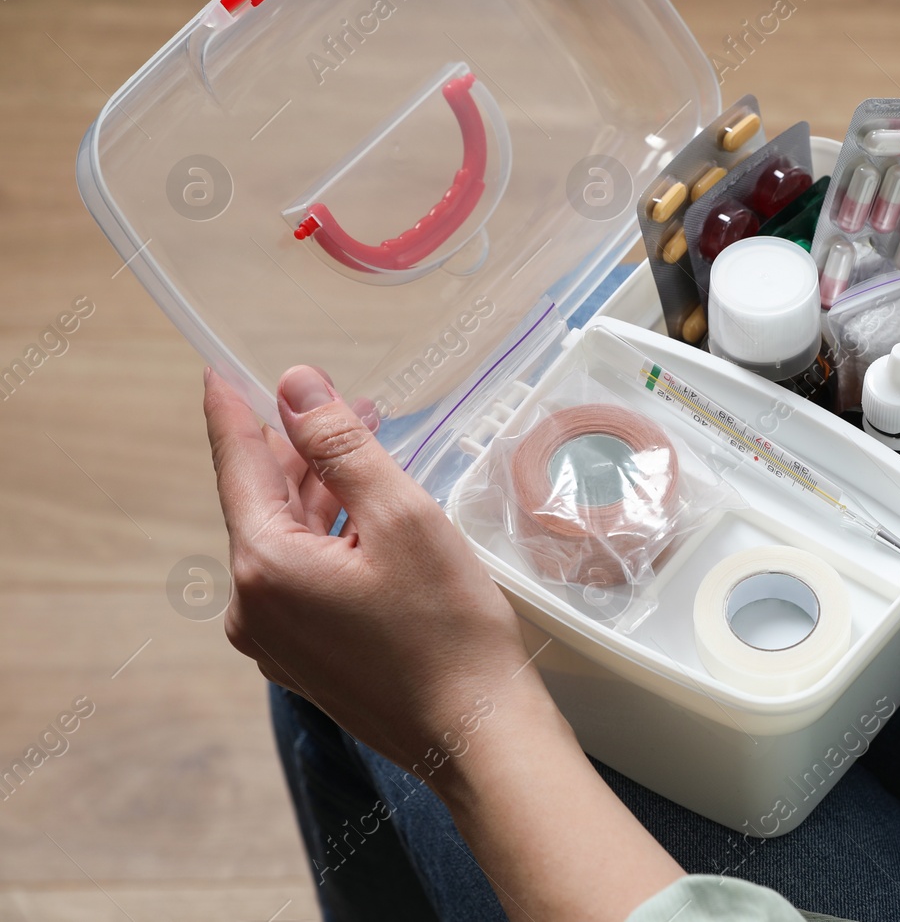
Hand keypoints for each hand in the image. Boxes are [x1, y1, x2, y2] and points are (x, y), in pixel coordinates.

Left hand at [203, 364, 542, 777]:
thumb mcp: (401, 517)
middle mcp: (252, 608)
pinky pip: (303, 582)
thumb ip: (342, 446)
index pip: (238, 465)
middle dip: (302, 452)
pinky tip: (371, 527)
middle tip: (351, 407)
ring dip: (323, 496)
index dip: (232, 412)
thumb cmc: (448, 628)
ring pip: (287, 543)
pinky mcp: (305, 662)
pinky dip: (329, 542)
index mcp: (265, 566)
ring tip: (373, 461)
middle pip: (264, 504)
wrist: (475, 734)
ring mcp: (275, 642)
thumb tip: (295, 386)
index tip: (217, 372)